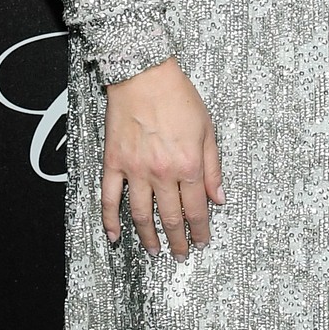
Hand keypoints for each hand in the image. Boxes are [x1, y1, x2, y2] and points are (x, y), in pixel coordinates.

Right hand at [101, 58, 223, 257]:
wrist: (143, 75)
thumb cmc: (177, 96)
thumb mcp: (208, 130)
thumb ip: (213, 168)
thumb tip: (219, 198)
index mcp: (188, 165)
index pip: (197, 209)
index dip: (201, 230)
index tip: (202, 241)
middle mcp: (162, 173)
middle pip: (171, 218)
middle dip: (178, 241)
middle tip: (181, 254)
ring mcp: (135, 170)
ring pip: (142, 215)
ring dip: (149, 238)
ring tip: (155, 252)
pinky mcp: (114, 163)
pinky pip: (109, 198)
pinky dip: (111, 220)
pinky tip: (115, 236)